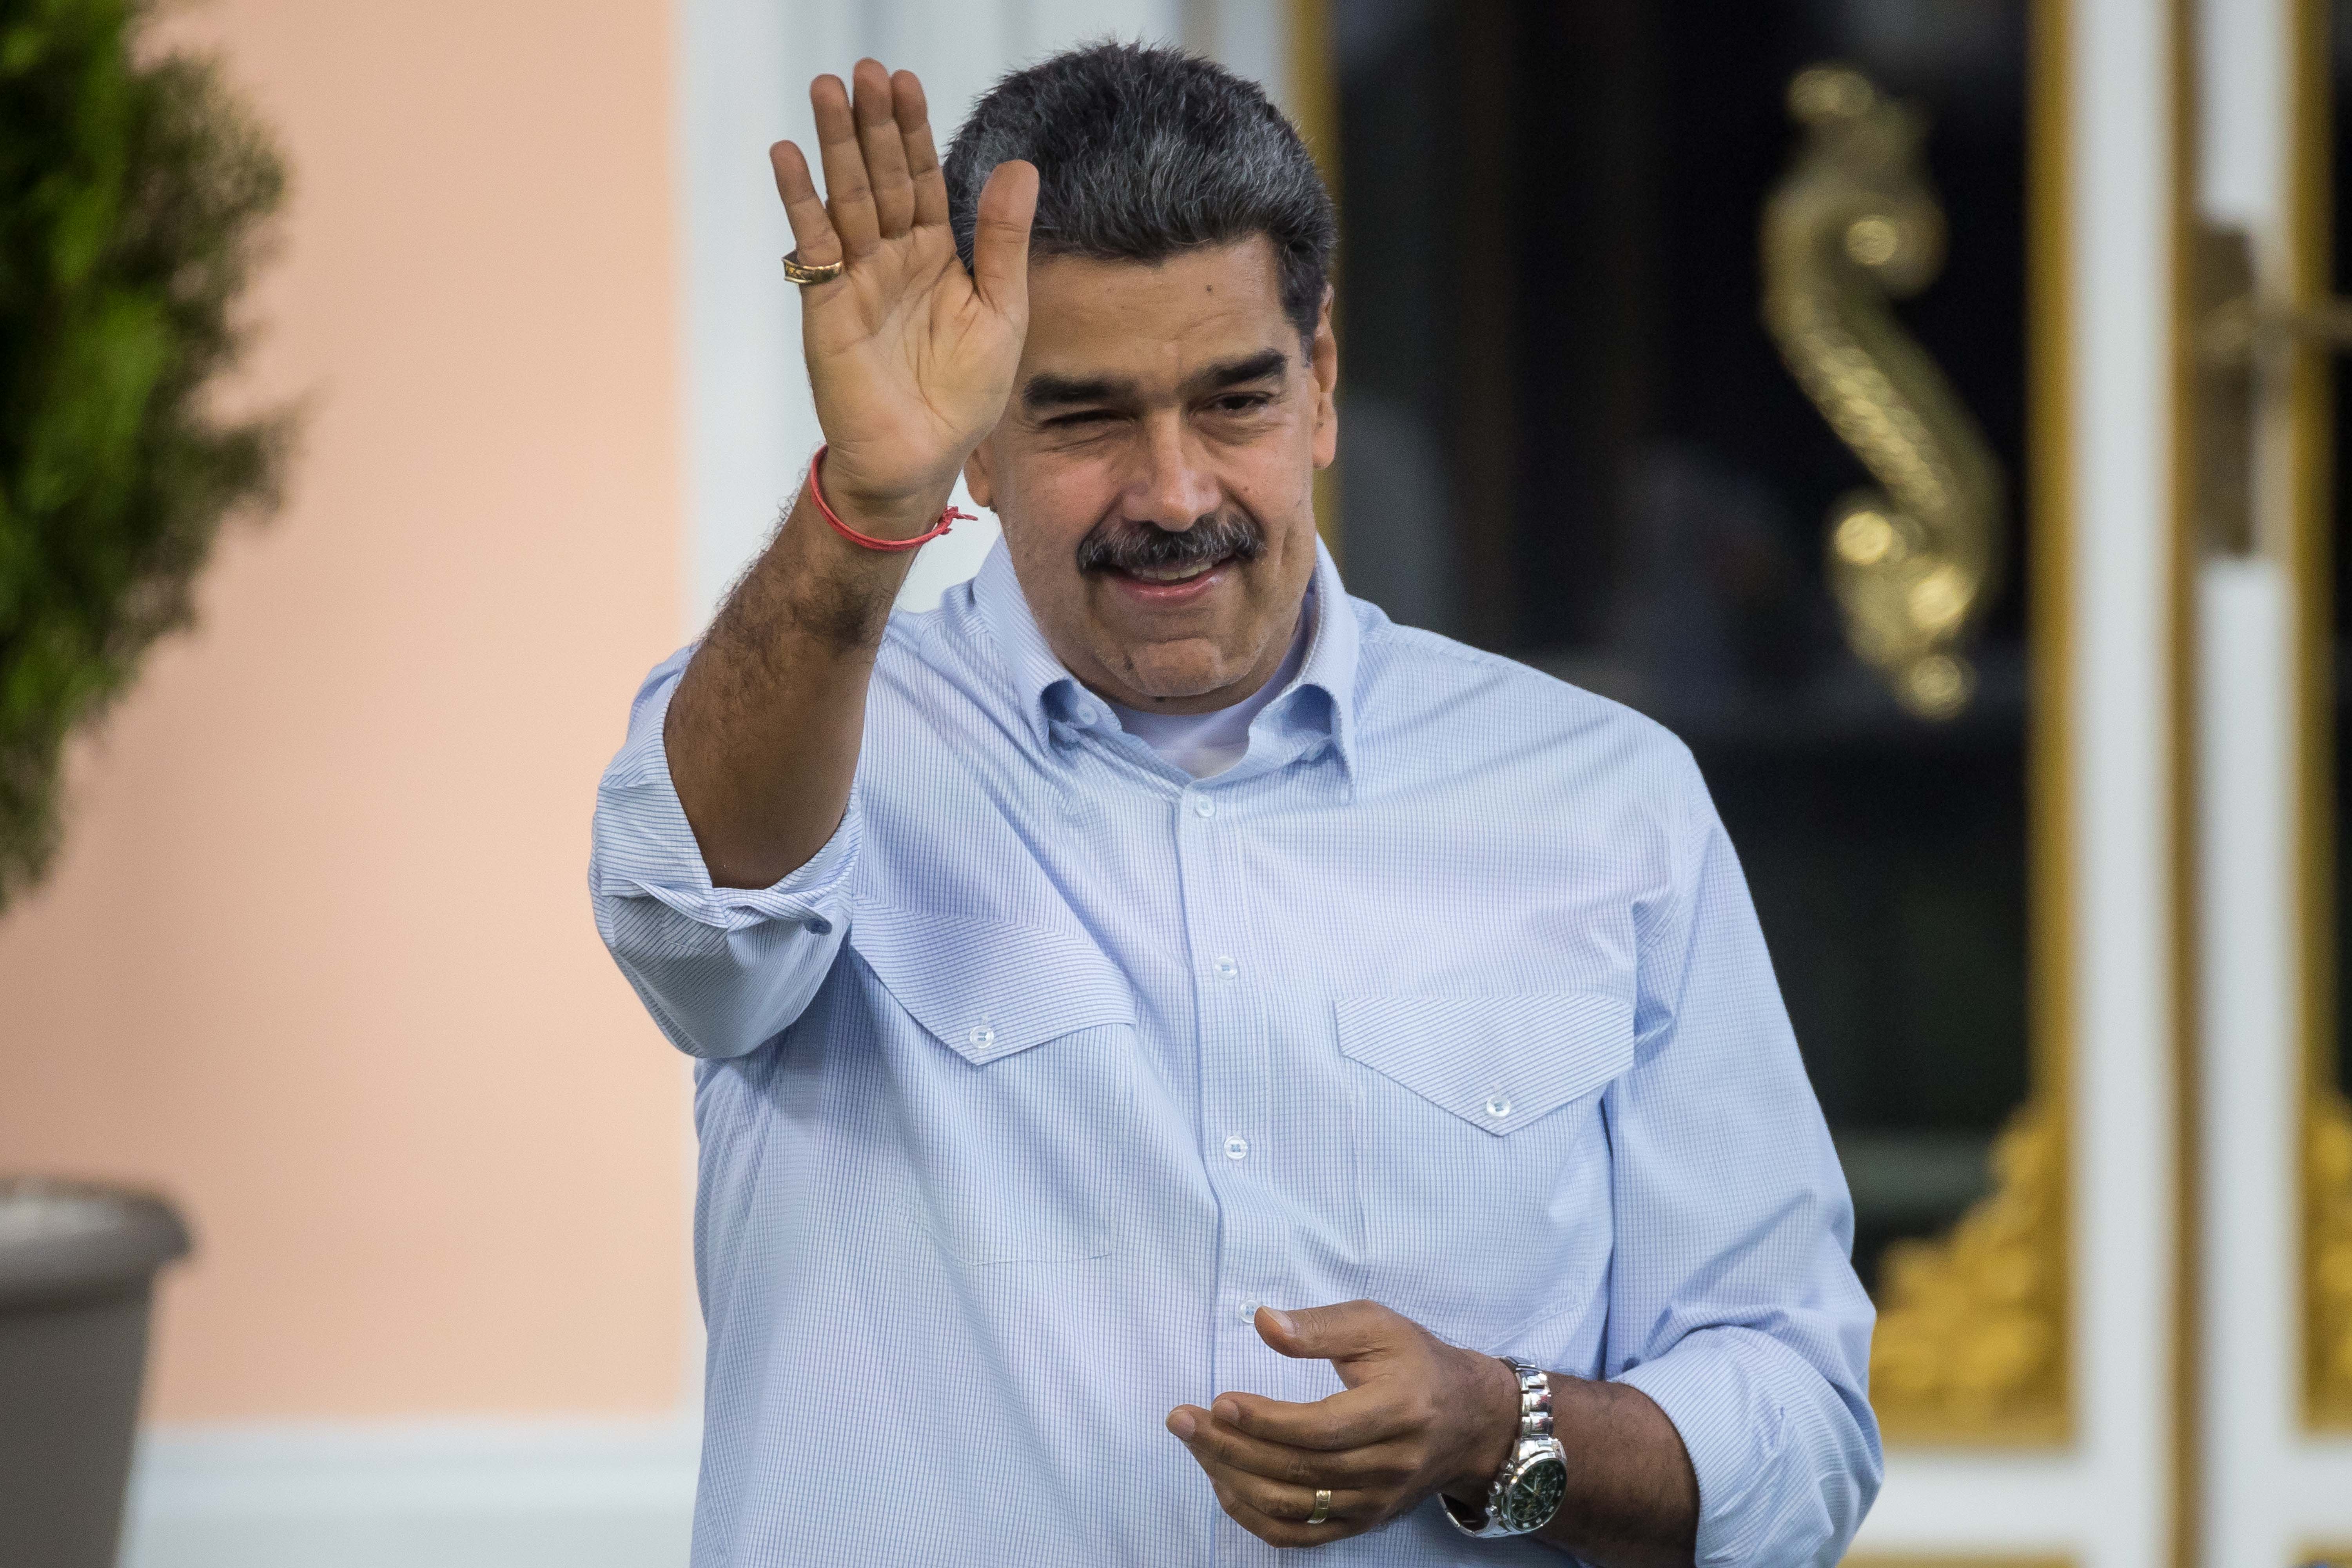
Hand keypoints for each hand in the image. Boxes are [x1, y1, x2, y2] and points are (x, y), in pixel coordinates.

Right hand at [770, 61, 1037, 531]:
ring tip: (825, 90)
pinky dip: (799, 202)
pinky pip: (812, 245)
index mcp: (935, 255)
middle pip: (880, 176)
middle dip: (871, 124)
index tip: (904, 81)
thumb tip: (1022, 166)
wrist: (921, 458)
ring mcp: (855, 278)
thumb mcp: (1001, 311)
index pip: (921, 178)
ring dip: (834, 145)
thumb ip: (1003, 240)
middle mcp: (891, 257)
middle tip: (863, 69)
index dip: (912, 130)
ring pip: (845, 198)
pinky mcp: (827, 306)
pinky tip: (787, 157)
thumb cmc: (964, 396)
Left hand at [1165, 1300, 1520, 1547]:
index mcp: (1397, 1410)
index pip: (1321, 1428)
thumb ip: (1320, 1326)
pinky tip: (1224, 1483)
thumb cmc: (1415, 1362)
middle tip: (1182, 1420)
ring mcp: (1376, 1501)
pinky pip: (1299, 1535)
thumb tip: (1262, 1322)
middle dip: (1230, 1447)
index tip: (1219, 1401)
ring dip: (1232, 1479)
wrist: (1469, 1421)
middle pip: (1298, 1469)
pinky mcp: (1363, 1521)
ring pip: (1292, 1506)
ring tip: (1195, 1444)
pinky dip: (1254, 1516)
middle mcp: (1389, 1465)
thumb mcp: (1377, 1326)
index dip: (1265, 1420)